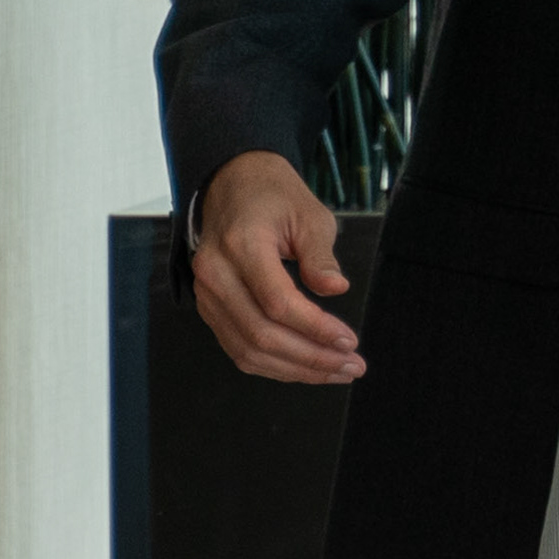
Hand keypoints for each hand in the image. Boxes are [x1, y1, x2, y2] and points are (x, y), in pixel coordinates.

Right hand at [190, 149, 363, 382]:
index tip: (349, 341)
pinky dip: (274, 364)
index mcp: (241, 245)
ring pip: (247, 350)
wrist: (234, 186)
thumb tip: (336, 289)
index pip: (277, 302)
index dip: (315, 328)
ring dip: (295, 369)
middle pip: (261, 334)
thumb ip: (320, 255)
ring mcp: (207, 295)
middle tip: (351, 365)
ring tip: (335, 372)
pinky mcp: (210, 308)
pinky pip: (238, 347)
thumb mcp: (309, 214)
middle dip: (310, 358)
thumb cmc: (274, 197)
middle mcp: (216, 274)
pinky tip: (305, 366)